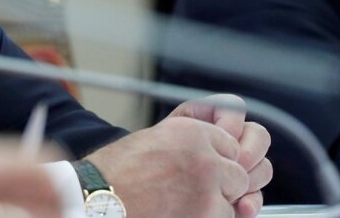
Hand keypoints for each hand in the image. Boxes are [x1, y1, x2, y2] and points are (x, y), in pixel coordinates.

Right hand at [85, 94, 270, 216]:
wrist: (99, 197)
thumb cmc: (118, 171)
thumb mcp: (156, 140)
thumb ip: (193, 145)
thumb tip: (228, 157)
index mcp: (190, 130)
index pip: (230, 145)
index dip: (216, 160)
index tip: (199, 170)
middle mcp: (205, 154)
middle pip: (239, 173)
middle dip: (223, 185)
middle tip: (192, 191)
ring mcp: (209, 185)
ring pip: (235, 198)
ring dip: (217, 204)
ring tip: (182, 203)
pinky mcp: (210, 212)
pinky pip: (226, 217)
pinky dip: (208, 216)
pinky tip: (180, 212)